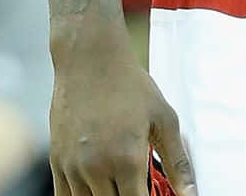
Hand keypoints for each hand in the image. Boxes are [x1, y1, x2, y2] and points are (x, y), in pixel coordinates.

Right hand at [49, 30, 196, 195]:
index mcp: (127, 159)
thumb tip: (190, 193)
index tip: (155, 194)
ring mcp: (72, 168)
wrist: (91, 63)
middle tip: (140, 184)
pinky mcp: (56, 163)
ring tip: (121, 181)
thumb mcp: (164, 118)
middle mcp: (96, 169)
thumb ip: (177, 161)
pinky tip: (99, 186)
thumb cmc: (131, 87)